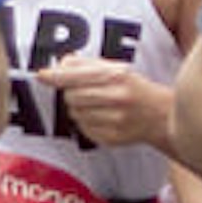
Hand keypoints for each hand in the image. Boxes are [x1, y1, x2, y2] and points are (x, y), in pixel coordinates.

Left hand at [54, 57, 180, 153]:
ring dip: (79, 108)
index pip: (77, 76)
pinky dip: (86, 123)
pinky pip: (83, 129)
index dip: (55, 76)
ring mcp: (114, 121)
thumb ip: (87, 64)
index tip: (41, 75)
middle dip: (72, 93)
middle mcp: (116, 98)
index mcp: (117, 77)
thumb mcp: (117, 69)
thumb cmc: (134, 89)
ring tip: (97, 105)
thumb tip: (60, 64)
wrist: (161, 117)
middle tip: (86, 91)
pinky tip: (102, 118)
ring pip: (75, 114)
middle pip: (71, 96)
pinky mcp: (110, 138)